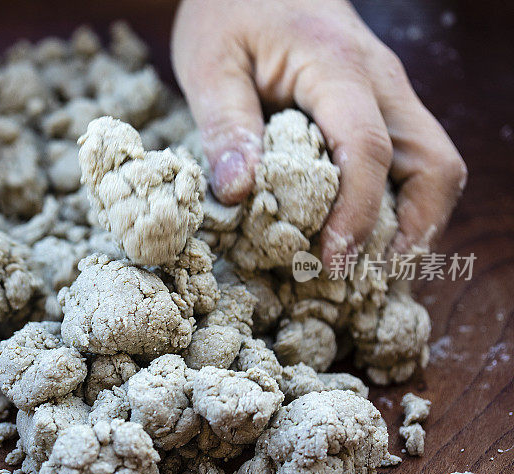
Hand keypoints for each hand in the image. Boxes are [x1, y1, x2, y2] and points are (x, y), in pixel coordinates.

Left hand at [171, 0, 466, 264]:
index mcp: (337, 66)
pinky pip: (411, 159)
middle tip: (362, 277)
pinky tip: (364, 231)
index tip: (331, 260)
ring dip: (413, 220)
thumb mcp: (210, 64)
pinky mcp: (380, 104)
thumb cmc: (230, 12)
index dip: (358, 213)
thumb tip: (239, 194)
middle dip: (411, 229)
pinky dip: (398, 201)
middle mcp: (381, 80)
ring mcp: (389, 92)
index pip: (368, 148)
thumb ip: (226, 126)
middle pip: (434, 163)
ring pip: (434, 164)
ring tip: (367, 266)